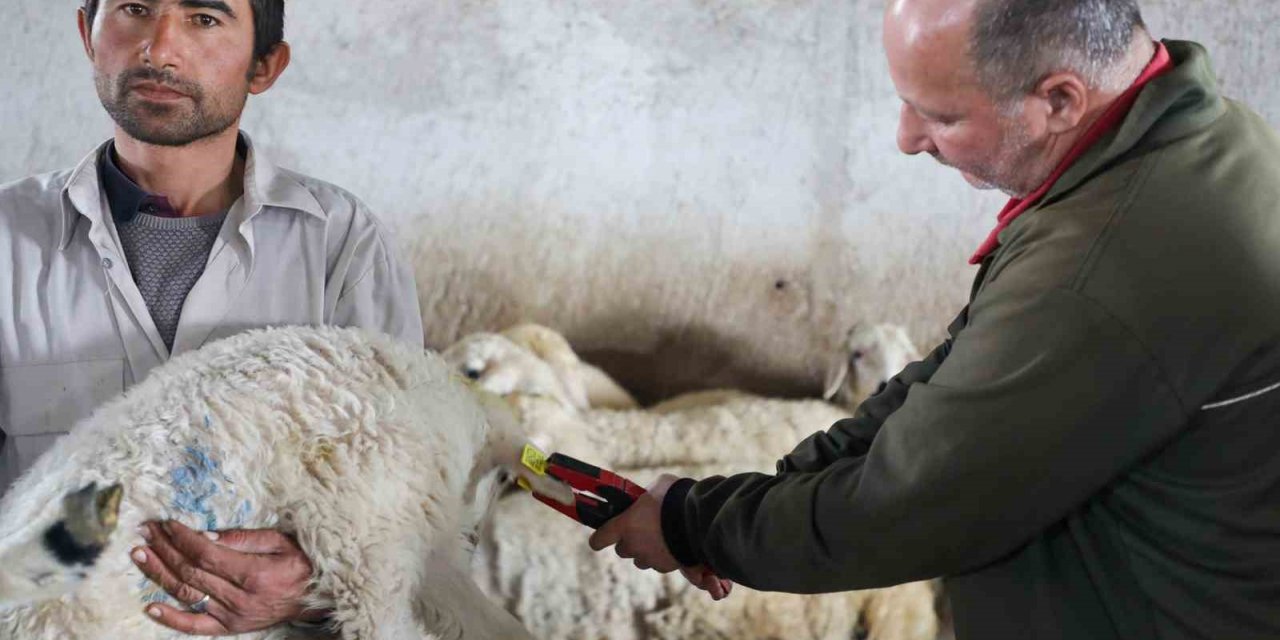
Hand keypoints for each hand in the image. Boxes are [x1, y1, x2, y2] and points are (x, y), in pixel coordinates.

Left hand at [131, 521, 325, 634]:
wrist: (317, 597)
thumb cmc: (301, 564)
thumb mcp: (281, 541)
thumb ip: (245, 538)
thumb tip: (207, 535)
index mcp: (253, 573)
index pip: (205, 553)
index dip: (181, 537)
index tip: (165, 523)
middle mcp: (239, 597)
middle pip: (190, 571)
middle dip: (164, 549)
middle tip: (145, 532)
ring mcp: (232, 616)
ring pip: (187, 594)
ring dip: (159, 574)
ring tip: (139, 555)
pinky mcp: (230, 628)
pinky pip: (195, 627)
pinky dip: (171, 619)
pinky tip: (150, 608)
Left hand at [588, 474, 732, 600]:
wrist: (699, 519)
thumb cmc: (675, 497)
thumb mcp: (658, 486)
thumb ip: (646, 495)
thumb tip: (648, 497)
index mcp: (625, 525)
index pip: (599, 539)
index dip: (598, 539)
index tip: (598, 539)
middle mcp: (633, 545)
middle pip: (622, 550)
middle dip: (628, 542)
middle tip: (639, 531)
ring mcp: (650, 558)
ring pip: (641, 560)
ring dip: (645, 551)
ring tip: (659, 538)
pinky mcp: (666, 566)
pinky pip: (659, 564)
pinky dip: (663, 557)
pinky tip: (672, 545)